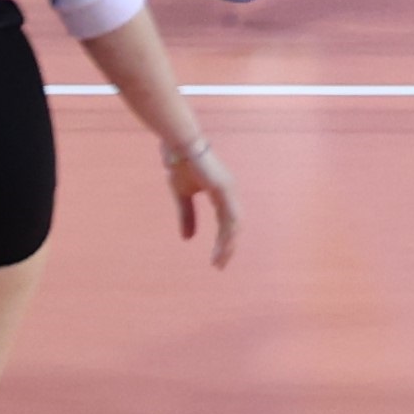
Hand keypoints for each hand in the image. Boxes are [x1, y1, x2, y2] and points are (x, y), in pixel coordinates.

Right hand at [165, 135, 239, 266]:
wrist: (179, 147)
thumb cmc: (181, 166)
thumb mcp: (183, 196)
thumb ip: (187, 216)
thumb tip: (188, 239)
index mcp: (222, 194)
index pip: (227, 223)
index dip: (223, 241)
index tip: (216, 260)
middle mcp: (229, 193)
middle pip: (234, 226)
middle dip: (228, 247)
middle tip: (219, 266)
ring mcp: (229, 191)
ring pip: (234, 225)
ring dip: (228, 245)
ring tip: (219, 262)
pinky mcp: (224, 189)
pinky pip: (230, 217)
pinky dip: (227, 234)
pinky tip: (222, 247)